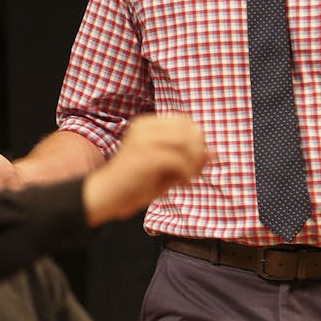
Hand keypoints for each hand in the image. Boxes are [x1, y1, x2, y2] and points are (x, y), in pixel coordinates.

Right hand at [82, 114, 207, 225]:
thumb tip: (215, 153)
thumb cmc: (134, 184)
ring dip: (194, 163)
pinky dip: (186, 173)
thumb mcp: (166, 169)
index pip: (186, 122)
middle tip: (193, 173)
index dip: (197, 142)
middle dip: (198, 152)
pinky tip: (181, 184)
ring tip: (188, 178)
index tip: (194, 164)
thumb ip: (189, 159)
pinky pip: (179, 160)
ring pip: (187, 142)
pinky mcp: (145, 156)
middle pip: (190, 129)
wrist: (105, 197)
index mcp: (147, 124)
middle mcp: (145, 126)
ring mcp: (143, 139)